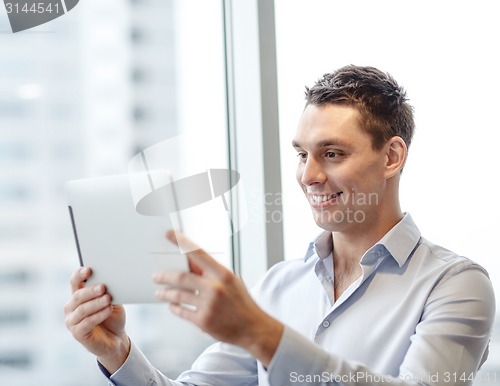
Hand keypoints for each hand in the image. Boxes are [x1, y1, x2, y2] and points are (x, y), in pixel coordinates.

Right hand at [64, 267, 129, 372]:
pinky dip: (98, 315)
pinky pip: (87, 323)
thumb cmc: (112, 316)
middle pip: (78, 295)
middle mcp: (71, 307)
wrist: (116, 338)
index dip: (79, 274)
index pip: (74, 281)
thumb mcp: (112, 300)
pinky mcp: (77, 333)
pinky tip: (108, 310)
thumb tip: (109, 280)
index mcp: (78, 295)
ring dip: (96, 303)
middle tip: (103, 287)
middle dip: (91, 290)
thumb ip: (107, 291)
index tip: (89, 269)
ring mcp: (72, 321)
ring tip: (108, 299)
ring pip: (82, 309)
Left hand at [154, 231, 283, 366]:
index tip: (169, 234)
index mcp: (223, 274)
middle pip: (182, 277)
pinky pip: (181, 311)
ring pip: (178, 295)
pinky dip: (174, 308)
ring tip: (160, 293)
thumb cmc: (242, 303)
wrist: (253, 328)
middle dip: (165, 276)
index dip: (182, 242)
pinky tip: (172, 305)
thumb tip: (191, 264)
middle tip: (156, 276)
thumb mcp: (231, 282)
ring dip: (166, 293)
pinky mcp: (203, 321)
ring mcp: (208, 305)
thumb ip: (212, 273)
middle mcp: (215, 288)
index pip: (198, 253)